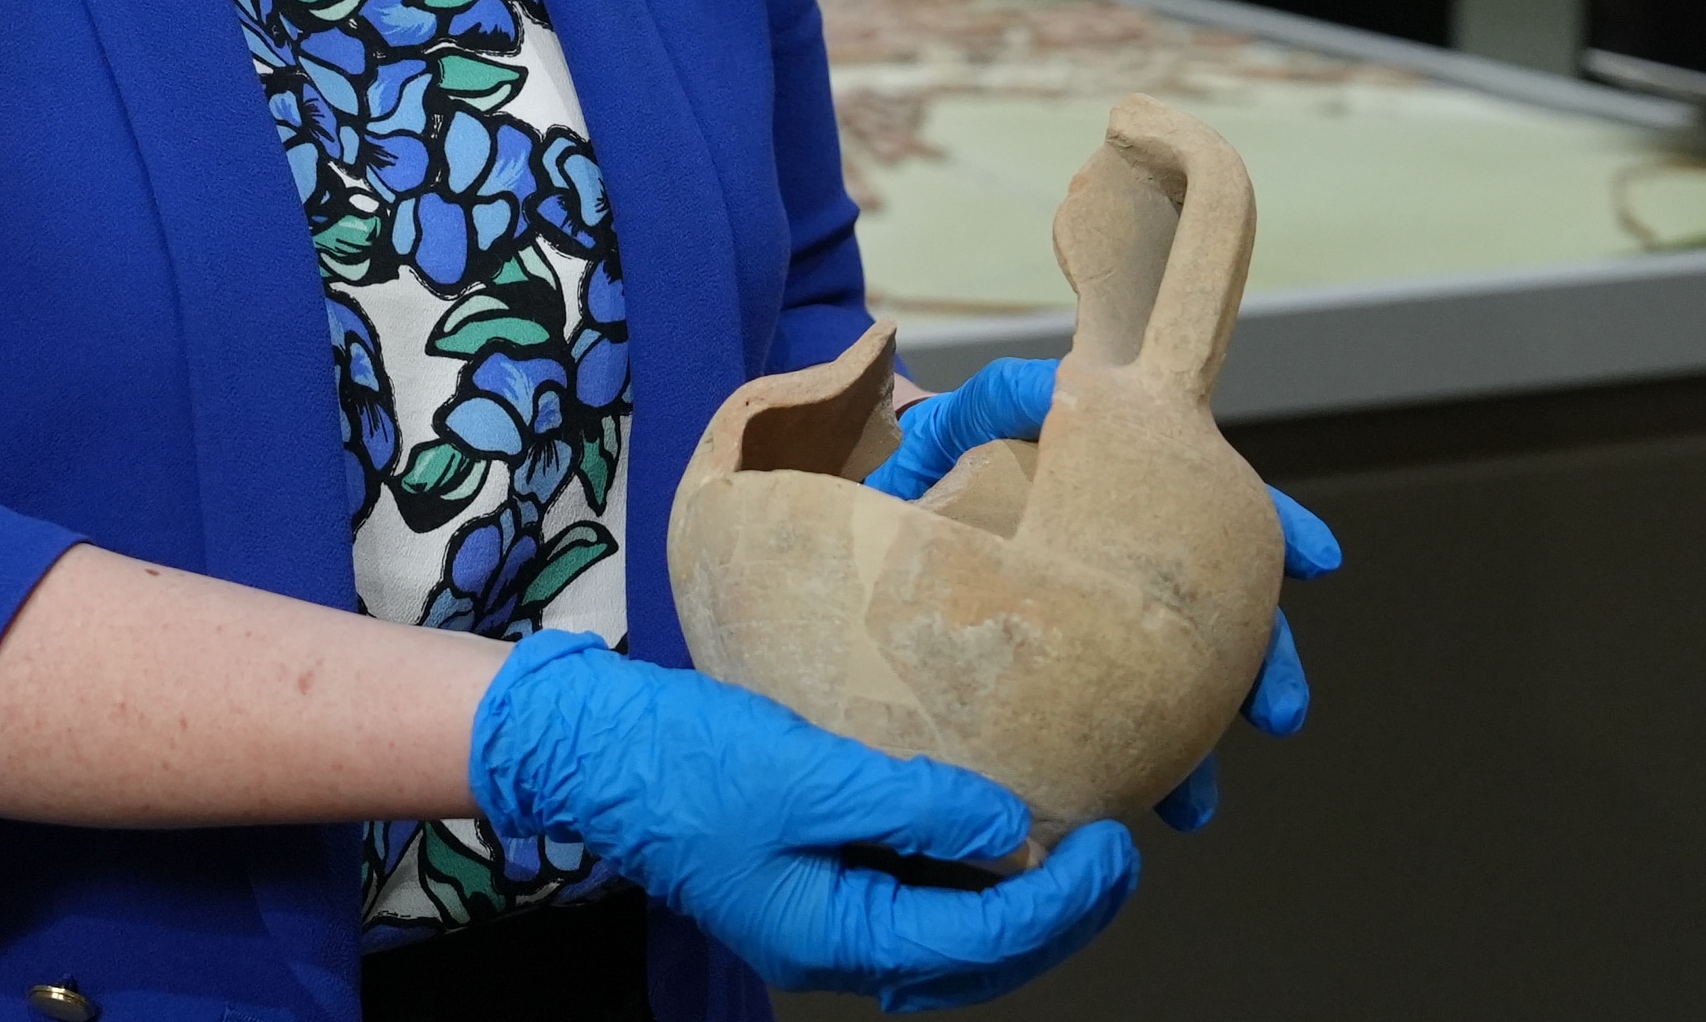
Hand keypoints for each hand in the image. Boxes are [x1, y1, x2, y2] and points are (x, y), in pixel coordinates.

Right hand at [469, 631, 1136, 1011]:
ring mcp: (816, 918)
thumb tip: (1014, 829)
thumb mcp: (807, 772)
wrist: (586, 746)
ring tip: (1077, 851)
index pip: (979, 940)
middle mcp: (830, 947)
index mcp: (830, 937)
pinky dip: (966, 881)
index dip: (1062, 899)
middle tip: (1119, 856)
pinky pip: (909, 901)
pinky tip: (995, 833)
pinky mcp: (807, 881)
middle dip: (1058, 918)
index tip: (1114, 843)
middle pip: (972, 960)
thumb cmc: (682, 757)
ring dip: (1019, 907)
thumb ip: (916, 805)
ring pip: (945, 941)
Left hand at [866, 358, 1347, 832]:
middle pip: (1222, 618)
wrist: (884, 528)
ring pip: (1176, 693)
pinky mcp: (1058, 684)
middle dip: (1261, 669)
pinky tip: (1130, 809)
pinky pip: (1113, 736)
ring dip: (1195, 754)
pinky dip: (1130, 777)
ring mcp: (1100, 628)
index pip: (1224, 509)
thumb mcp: (967, 423)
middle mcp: (1131, 569)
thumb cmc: (935, 465)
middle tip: (1280, 714)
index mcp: (1129, 499)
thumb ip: (1001, 403)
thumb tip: (1034, 398)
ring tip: (1195, 806)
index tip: (1324, 562)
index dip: (1279, 530)